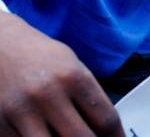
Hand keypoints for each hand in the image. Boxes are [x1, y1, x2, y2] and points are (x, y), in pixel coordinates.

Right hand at [0, 13, 123, 136]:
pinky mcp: (1, 124)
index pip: (105, 119)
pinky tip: (45, 133)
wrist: (1, 45)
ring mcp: (22, 111)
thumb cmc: (42, 56)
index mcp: (73, 77)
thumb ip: (88, 96)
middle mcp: (48, 94)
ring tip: (68, 136)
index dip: (115, 136)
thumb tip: (105, 129)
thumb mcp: (73, 66)